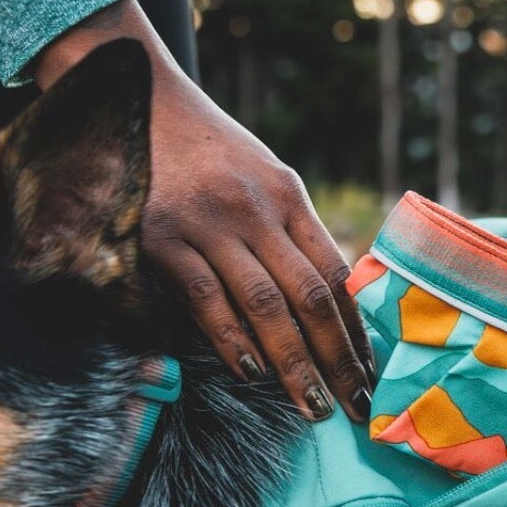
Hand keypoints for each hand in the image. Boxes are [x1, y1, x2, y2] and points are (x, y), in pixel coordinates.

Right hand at [36, 2, 373, 421]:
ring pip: (265, 306)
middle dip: (336, 359)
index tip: (369, 372)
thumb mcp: (261, 177)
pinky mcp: (162, 237)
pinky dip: (231, 339)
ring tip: (311, 405)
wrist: (137, 99)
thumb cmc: (206, 151)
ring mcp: (209, 223)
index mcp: (288, 196)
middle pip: (309, 297)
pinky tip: (249, 372)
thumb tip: (327, 299)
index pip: (334, 274)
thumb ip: (290, 231)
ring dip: (292, 363)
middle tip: (353, 407)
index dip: (355, 329)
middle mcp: (256, 210)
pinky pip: (207, 298)